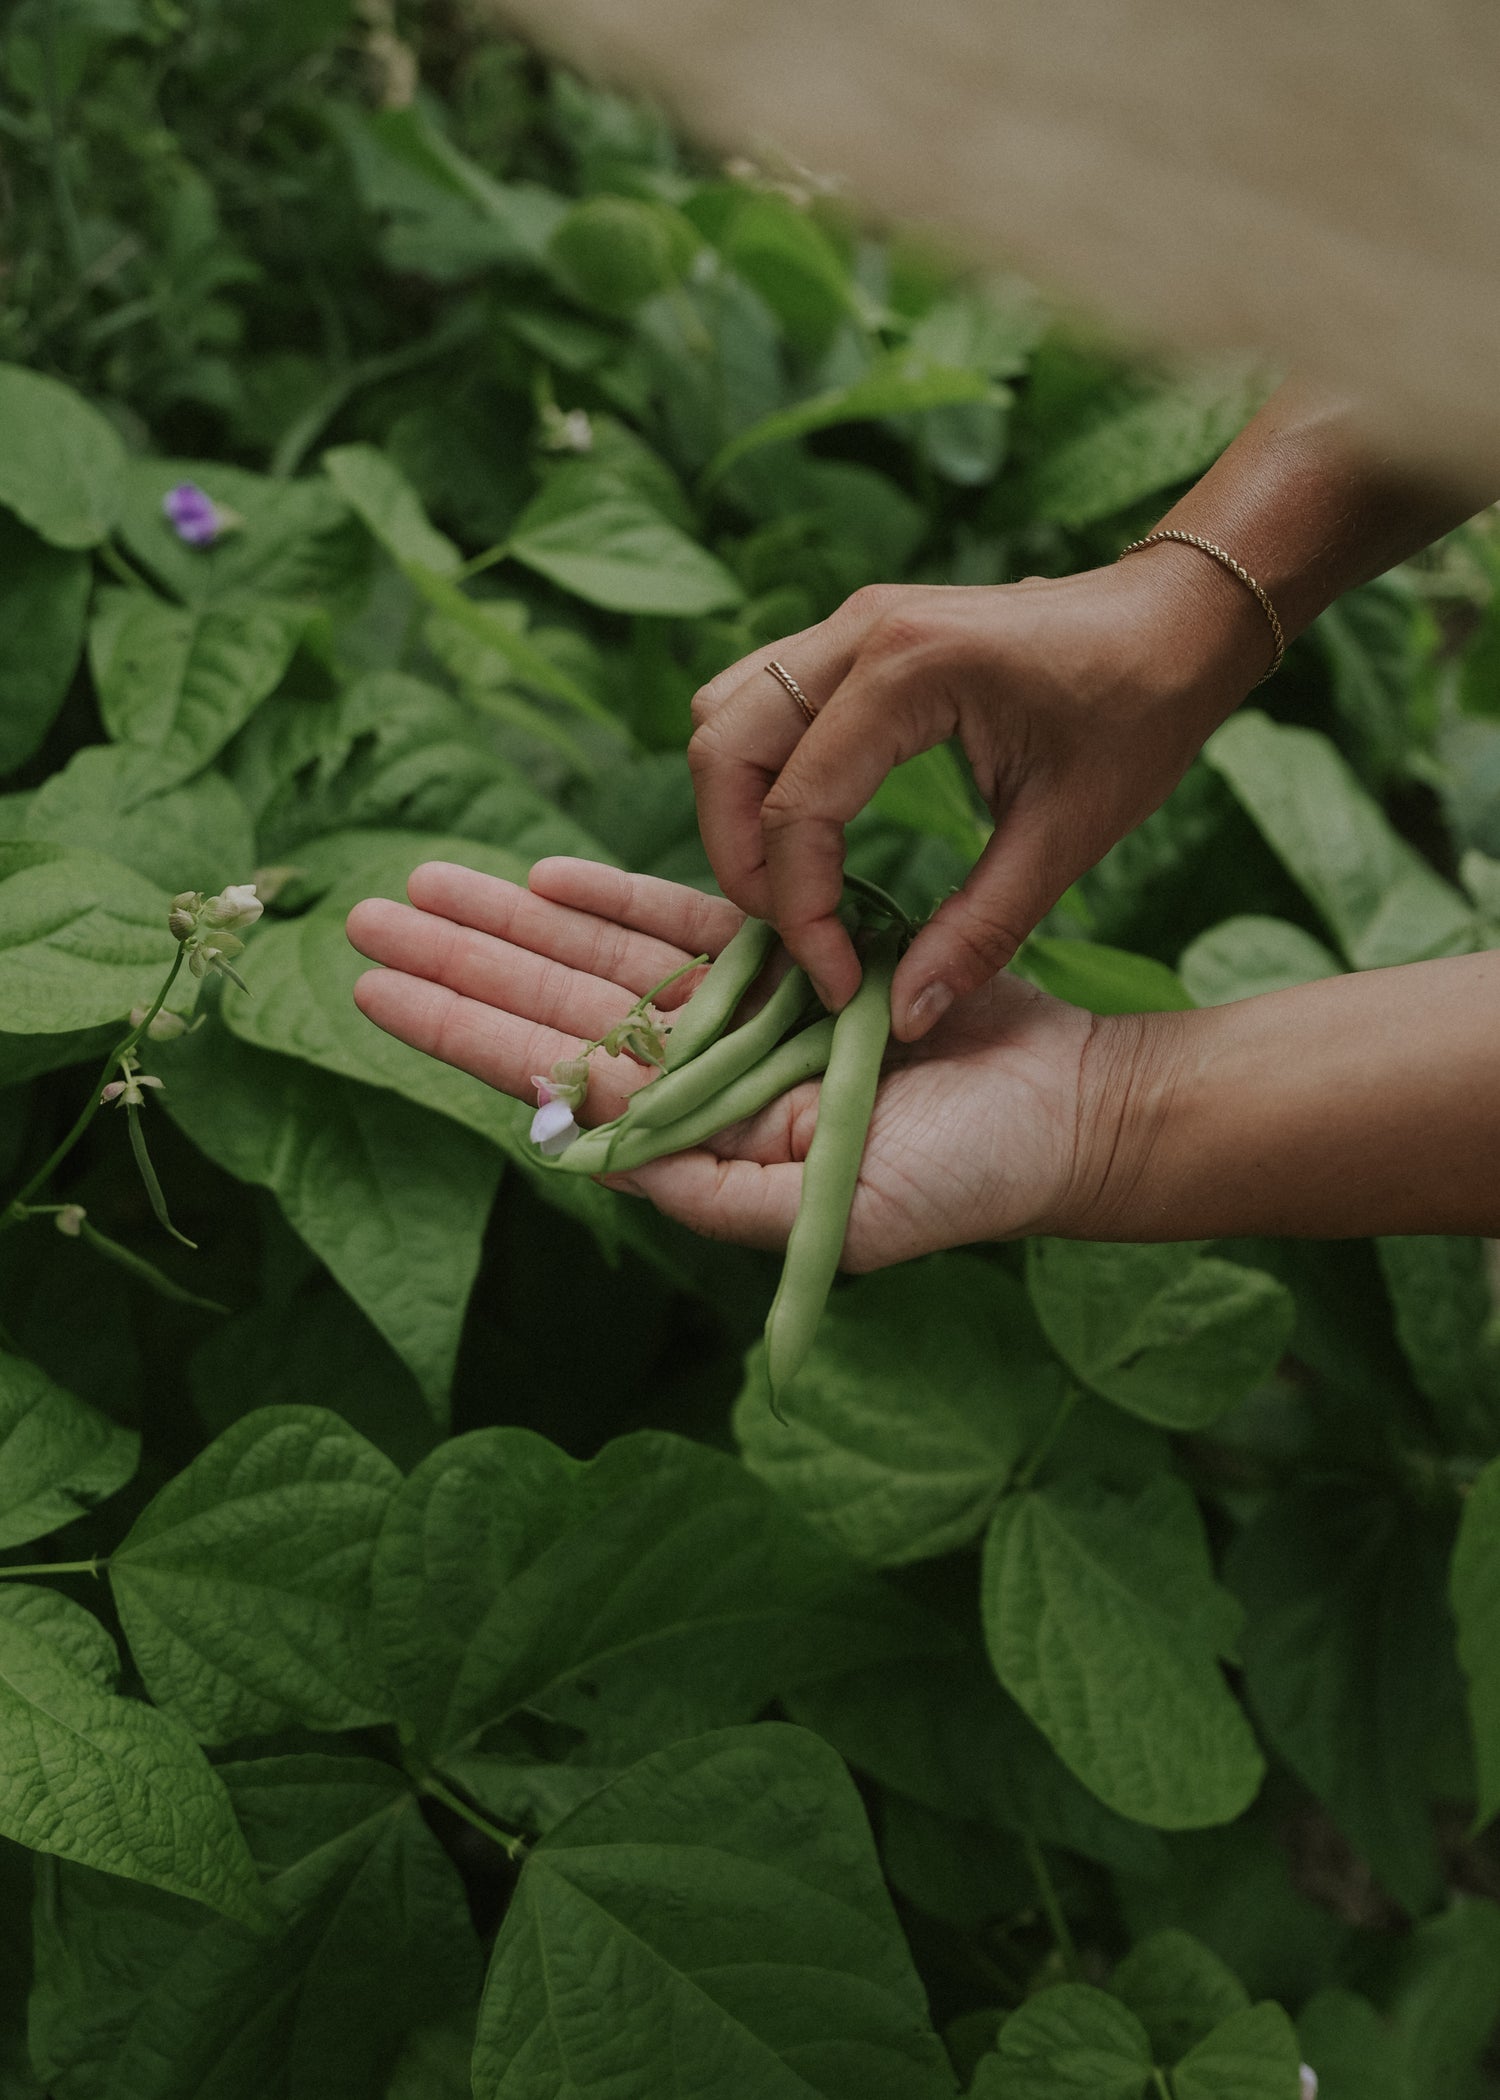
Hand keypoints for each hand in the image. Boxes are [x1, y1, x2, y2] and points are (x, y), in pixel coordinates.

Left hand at [345, 857, 1134, 1268]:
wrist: (1067, 1112)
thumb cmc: (967, 1182)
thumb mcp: (835, 1209)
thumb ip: (709, 1186)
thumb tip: (582, 1151)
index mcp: (700, 1142)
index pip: (556, 1077)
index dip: (464, 1030)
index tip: (377, 989)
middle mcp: (706, 1078)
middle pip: (558, 1005)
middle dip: (461, 960)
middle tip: (363, 914)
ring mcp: (743, 1013)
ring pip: (604, 956)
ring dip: (513, 918)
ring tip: (425, 880)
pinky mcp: (794, 955)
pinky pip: (689, 921)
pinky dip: (618, 896)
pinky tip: (544, 873)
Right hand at [688, 549, 1271, 1038]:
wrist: (1179, 617)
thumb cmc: (1142, 711)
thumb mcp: (1069, 834)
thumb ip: (979, 929)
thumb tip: (903, 1015)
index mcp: (911, 670)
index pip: (796, 808)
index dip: (800, 914)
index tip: (840, 982)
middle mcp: (859, 632)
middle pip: (721, 750)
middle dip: (739, 860)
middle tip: (794, 936)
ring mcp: (849, 623)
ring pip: (724, 716)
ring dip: (738, 810)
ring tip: (797, 888)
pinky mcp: (855, 635)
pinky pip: (761, 702)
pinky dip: (762, 774)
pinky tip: (818, 835)